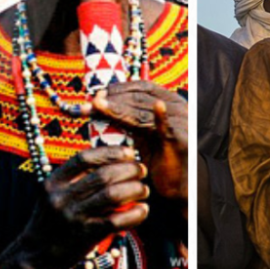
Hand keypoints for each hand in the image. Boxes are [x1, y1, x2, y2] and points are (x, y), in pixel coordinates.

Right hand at [25, 146, 151, 261]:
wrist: (35, 254)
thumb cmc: (51, 221)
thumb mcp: (54, 194)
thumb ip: (76, 178)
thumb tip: (113, 161)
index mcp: (54, 182)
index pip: (85, 157)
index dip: (111, 152)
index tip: (128, 152)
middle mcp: (62, 197)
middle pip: (104, 175)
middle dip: (129, 169)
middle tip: (141, 170)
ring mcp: (73, 216)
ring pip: (112, 195)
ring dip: (134, 189)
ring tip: (143, 190)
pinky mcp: (85, 235)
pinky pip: (116, 220)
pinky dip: (134, 214)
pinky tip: (142, 210)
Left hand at [93, 80, 188, 201]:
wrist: (177, 182)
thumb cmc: (158, 155)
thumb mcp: (140, 132)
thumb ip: (124, 116)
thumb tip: (94, 103)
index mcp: (169, 99)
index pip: (141, 88)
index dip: (118, 89)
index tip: (96, 95)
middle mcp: (177, 107)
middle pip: (139, 98)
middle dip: (111, 99)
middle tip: (89, 102)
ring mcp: (180, 122)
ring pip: (143, 113)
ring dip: (117, 109)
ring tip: (96, 106)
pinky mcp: (180, 140)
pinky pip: (168, 128)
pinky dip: (163, 116)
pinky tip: (158, 107)